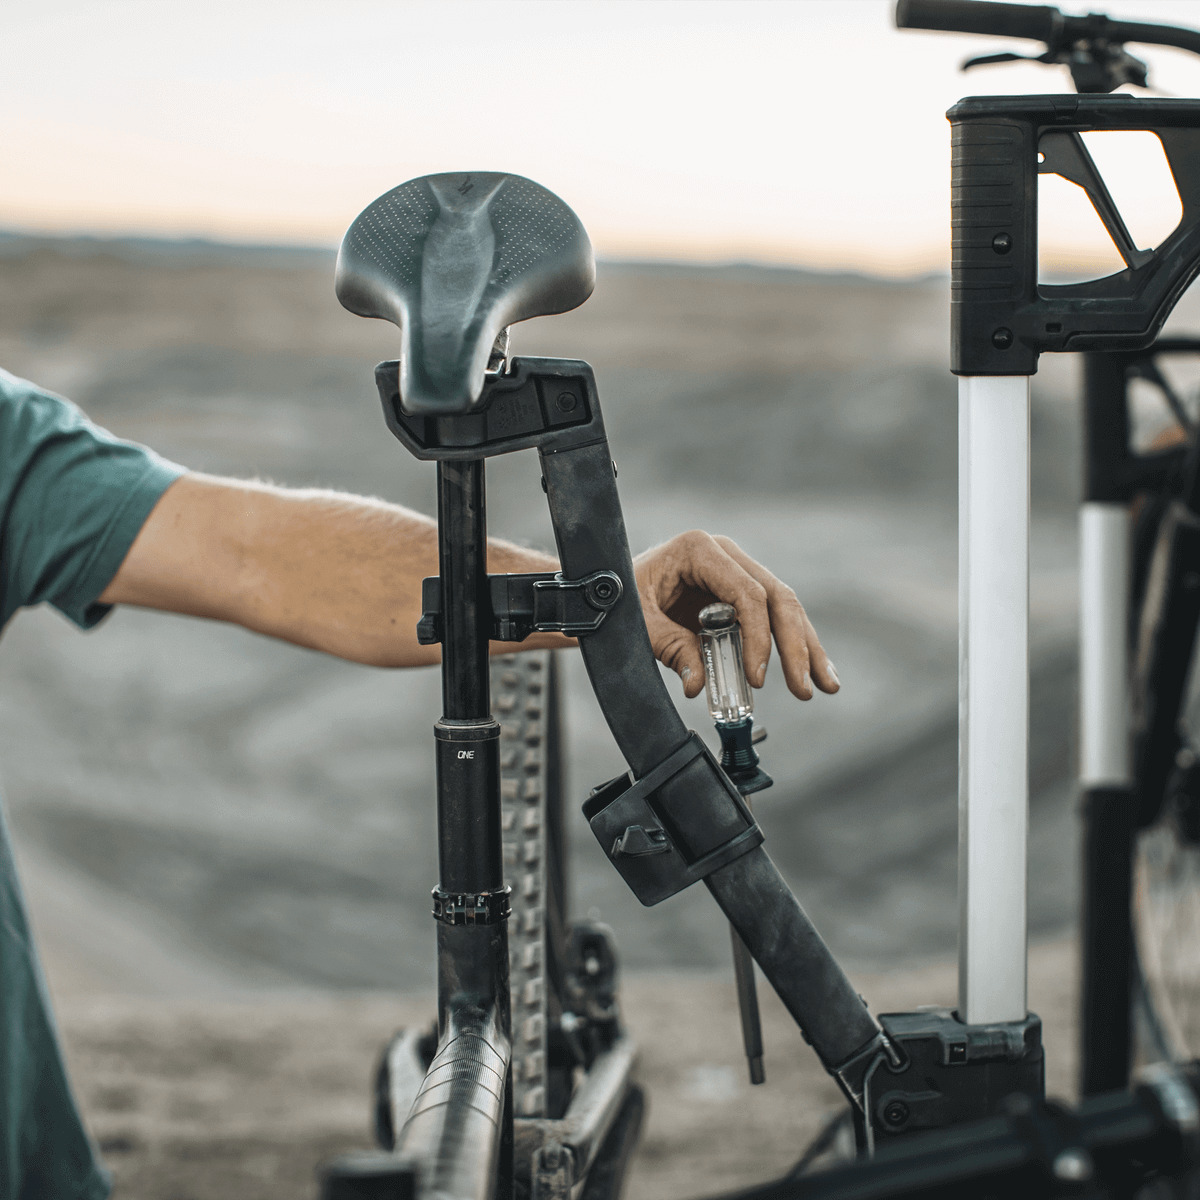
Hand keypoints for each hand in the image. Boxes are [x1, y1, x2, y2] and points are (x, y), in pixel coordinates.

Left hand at [633, 531, 839, 701]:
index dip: (758, 637)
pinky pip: (770, 617)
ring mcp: (734, 571)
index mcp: (700, 549)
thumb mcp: (638, 624)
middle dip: (796, 645)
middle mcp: (724, 554)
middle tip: (806, 687)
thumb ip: (669, 648)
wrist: (606, 589)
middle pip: (776, 598)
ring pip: (783, 607)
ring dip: (806, 648)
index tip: (758, 677)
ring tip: (825, 685)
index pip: (747, 593)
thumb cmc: (618, 598)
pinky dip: (791, 645)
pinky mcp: (737, 592)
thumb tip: (698, 684)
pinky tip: (811, 671)